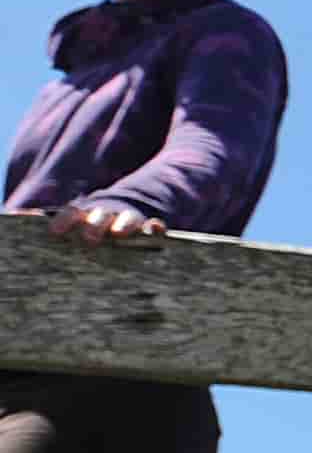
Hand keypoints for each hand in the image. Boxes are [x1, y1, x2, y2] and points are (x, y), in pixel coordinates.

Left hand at [47, 200, 167, 243]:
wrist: (123, 221)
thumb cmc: (88, 235)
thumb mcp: (68, 231)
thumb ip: (47, 230)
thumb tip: (15, 217)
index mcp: (84, 216)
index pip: (72, 213)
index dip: (64, 221)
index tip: (55, 233)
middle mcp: (106, 216)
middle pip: (100, 215)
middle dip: (94, 225)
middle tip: (89, 240)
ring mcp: (129, 222)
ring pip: (128, 218)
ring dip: (124, 224)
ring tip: (119, 234)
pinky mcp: (149, 230)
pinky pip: (155, 226)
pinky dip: (156, 227)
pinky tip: (156, 231)